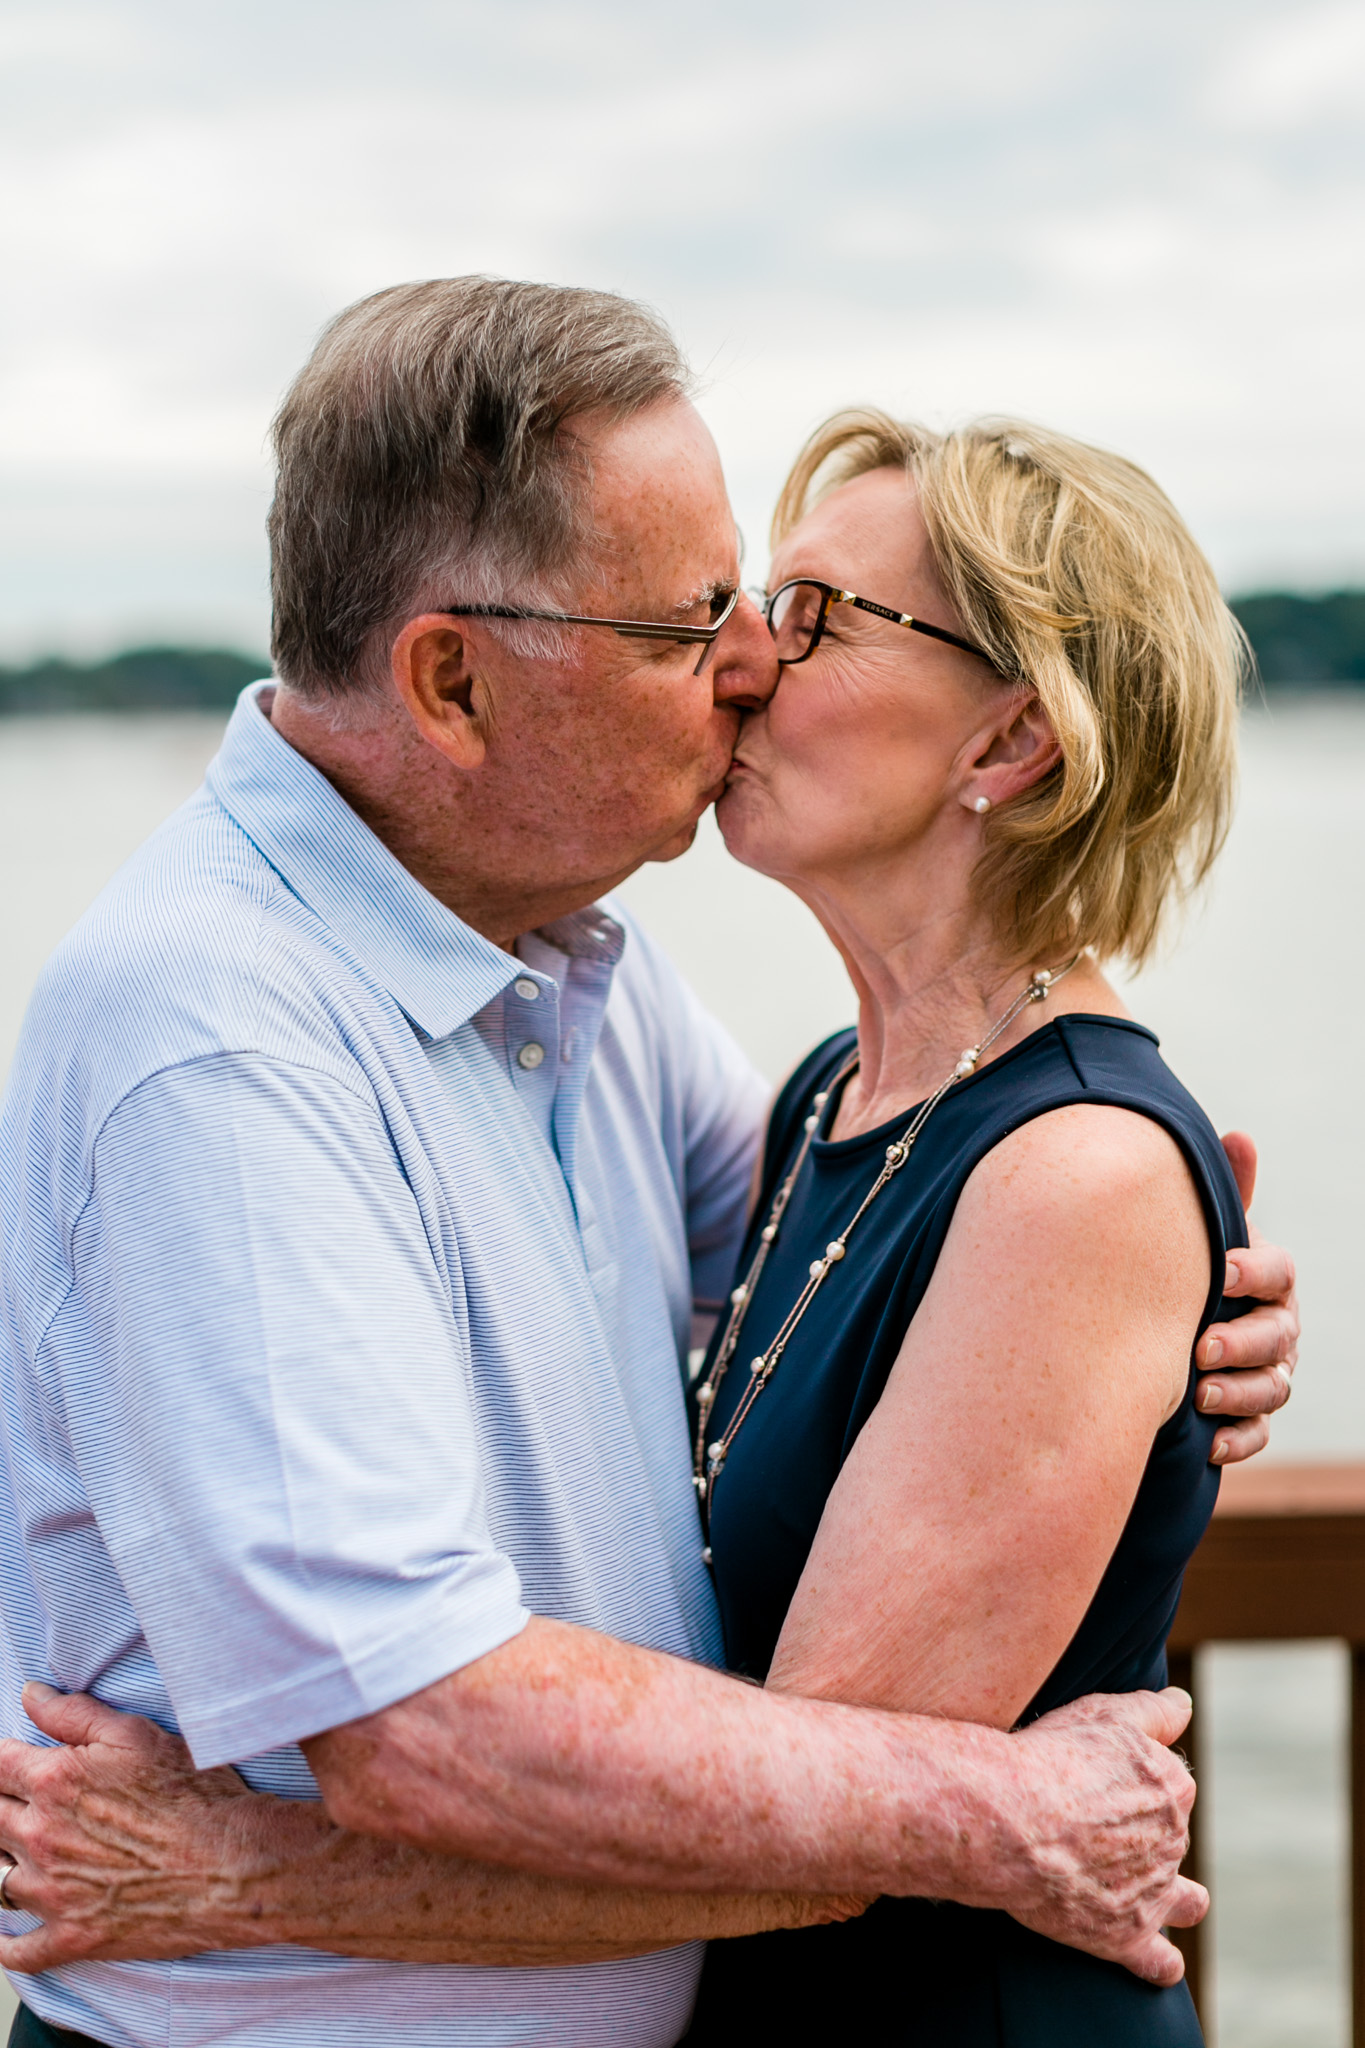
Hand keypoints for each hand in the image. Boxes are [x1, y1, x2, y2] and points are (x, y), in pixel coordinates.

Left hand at [0, 1681, 258, 1971]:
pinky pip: (18, 1952)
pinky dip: (8, 1945)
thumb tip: (30, 1695)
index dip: (4, 1762)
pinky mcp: (70, 1938)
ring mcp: (51, 1894)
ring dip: (5, 1866)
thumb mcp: (136, 1735)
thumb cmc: (192, 1793)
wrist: (230, 1863)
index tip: (12, 1764)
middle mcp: (40, 1838)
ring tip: (22, 1858)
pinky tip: (10, 1935)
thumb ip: (75, 1713)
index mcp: (53, 1782)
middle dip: (3, 1809)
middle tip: (22, 1807)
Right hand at [999, 1686, 1203, 1985]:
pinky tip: (1159, 1962)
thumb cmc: (1051, 1756)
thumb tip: (1185, 1705)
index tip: (1107, 1779)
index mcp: (1172, 1788)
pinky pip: (1158, 1960)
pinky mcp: (1125, 1935)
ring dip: (1175, 1899)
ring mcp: (1152, 1892)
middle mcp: (1172, 1841)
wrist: (1011, 1818)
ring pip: (1179, 1899)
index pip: (1169, 1784)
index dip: (1139, 1781)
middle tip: (1101, 1828)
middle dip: (1148, 1836)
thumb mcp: (1104, 1713)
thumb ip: (1153, 1710)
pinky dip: (1159, 1962)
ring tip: (1163, 1899)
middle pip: (1169, 1838)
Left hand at [1196, 1133, 1297, 1465]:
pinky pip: (1257, 1435)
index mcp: (1268, 1278)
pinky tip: (1208, 1443)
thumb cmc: (1185, 1271)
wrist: (1156, 1332)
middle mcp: (1277, 1326)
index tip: (1222, 1270)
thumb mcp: (1200, 1235)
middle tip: (1200, 1347)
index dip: (1254, 1271)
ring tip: (1198, 1395)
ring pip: (1272, 1388)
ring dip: (1239, 1393)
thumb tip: (1239, 1135)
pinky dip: (1235, 1440)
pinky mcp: (1249, 1417)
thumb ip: (1223, 1195)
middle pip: (1278, 1337)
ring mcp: (1268, 1373)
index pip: (1278, 1272)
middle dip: (1242, 1343)